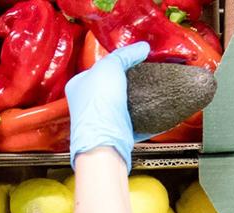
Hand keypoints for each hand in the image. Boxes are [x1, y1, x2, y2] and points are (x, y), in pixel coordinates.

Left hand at [65, 42, 151, 170]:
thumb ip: (125, 55)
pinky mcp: (119, 132)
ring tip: (151, 87)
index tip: (132, 58)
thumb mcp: (109, 67)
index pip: (99, 67)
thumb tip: (141, 48)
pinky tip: (155, 107)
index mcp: (78, 85)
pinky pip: (136, 120)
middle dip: (129, 79)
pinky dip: (146, 115)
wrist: (105, 142)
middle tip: (144, 71)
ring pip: (125, 103)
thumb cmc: (98, 106)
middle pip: (113, 85)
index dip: (116, 61)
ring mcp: (104, 119)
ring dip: (138, 96)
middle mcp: (88, 104)